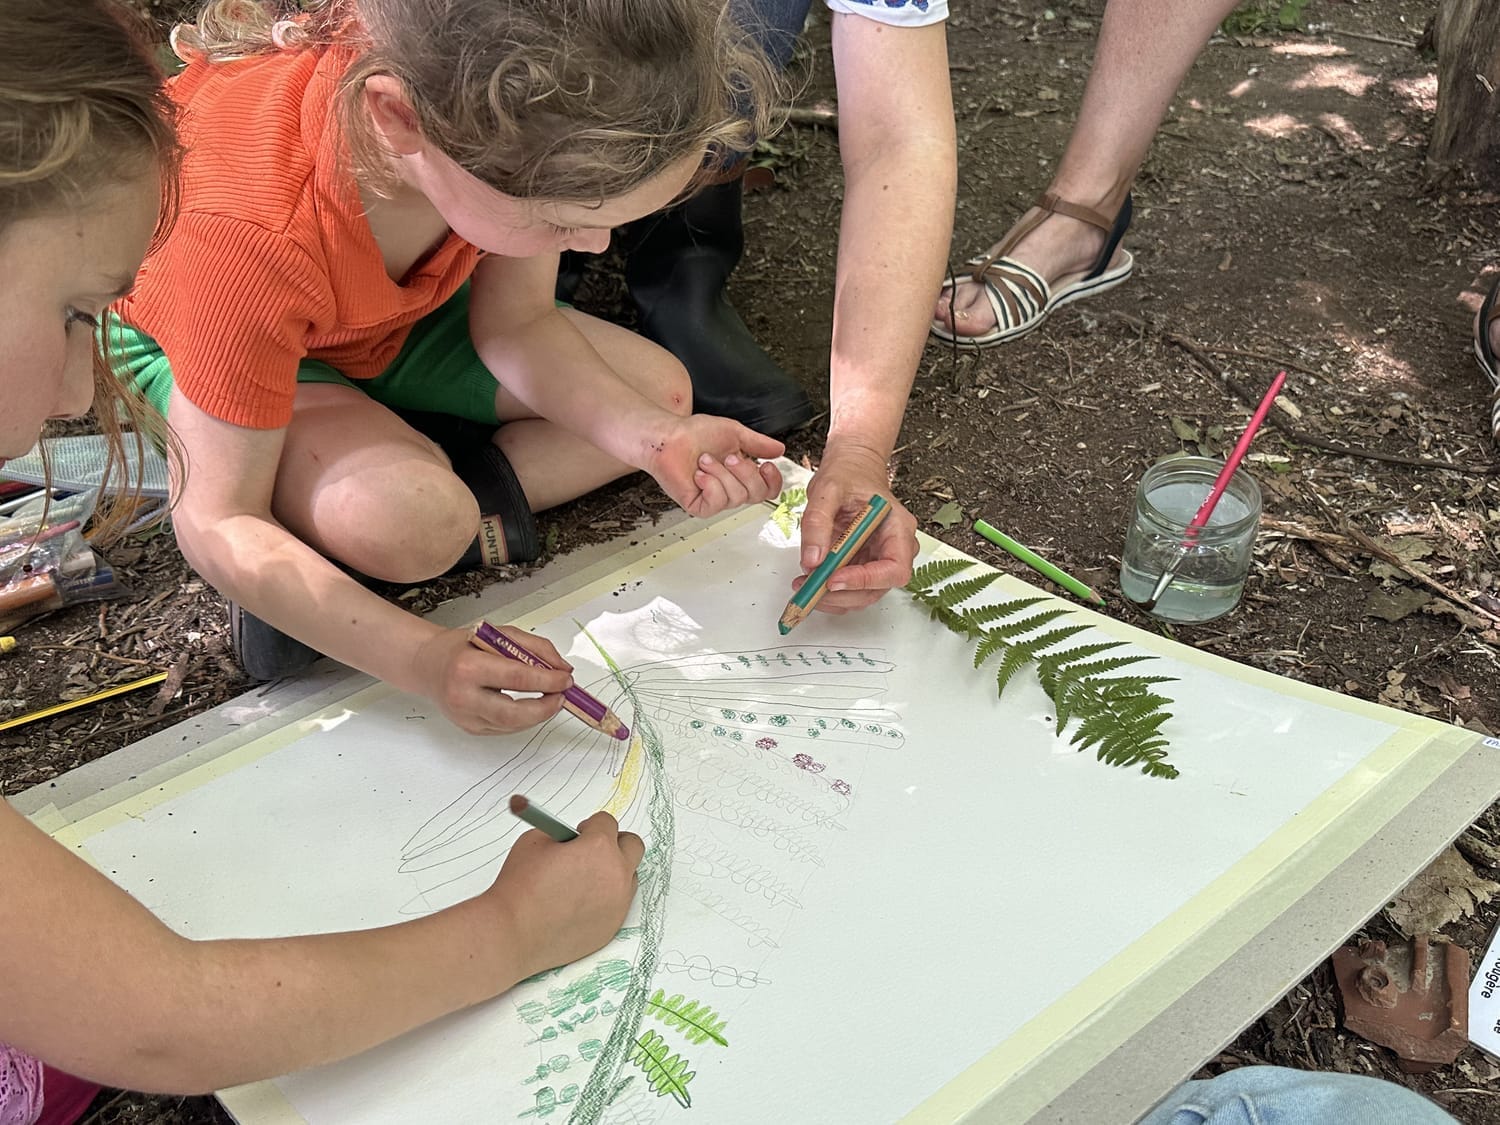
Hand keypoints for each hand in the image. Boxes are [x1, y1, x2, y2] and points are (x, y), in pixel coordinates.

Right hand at [411, 626, 573, 734]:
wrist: (427, 665)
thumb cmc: (461, 647)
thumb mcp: (498, 634)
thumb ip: (534, 648)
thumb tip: (562, 668)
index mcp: (468, 667)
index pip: (517, 678)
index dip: (548, 681)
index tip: (566, 678)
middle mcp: (463, 696)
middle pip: (515, 713)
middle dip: (546, 707)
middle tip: (562, 696)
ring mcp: (465, 717)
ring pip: (512, 725)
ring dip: (539, 715)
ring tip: (551, 699)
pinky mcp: (470, 728)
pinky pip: (505, 728)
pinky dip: (524, 719)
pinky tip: (531, 706)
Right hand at [486, 811, 644, 978]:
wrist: (514, 934)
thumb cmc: (520, 888)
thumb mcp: (534, 841)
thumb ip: (561, 835)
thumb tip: (572, 840)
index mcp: (599, 847)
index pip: (608, 822)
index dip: (590, 826)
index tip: (579, 834)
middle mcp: (616, 874)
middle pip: (632, 846)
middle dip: (614, 843)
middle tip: (592, 851)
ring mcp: (618, 903)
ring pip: (629, 877)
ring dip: (613, 873)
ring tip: (584, 880)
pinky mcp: (612, 927)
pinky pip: (618, 905)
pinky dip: (605, 900)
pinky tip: (580, 905)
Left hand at [642, 415, 783, 516]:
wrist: (668, 437)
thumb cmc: (694, 433)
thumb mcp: (734, 433)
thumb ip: (758, 443)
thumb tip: (779, 449)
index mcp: (741, 474)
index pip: (768, 489)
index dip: (773, 481)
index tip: (768, 465)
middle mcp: (730, 488)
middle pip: (756, 494)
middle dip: (745, 473)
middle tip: (729, 457)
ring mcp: (715, 499)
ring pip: (736, 497)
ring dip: (721, 473)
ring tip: (704, 460)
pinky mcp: (699, 506)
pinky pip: (716, 503)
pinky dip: (710, 485)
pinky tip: (699, 474)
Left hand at [795, 445, 917, 613]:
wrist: (851, 468)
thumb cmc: (848, 474)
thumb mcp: (827, 491)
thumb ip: (818, 524)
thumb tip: (812, 560)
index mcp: (898, 529)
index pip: (894, 569)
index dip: (866, 580)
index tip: (833, 580)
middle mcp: (895, 549)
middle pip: (878, 588)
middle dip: (843, 594)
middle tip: (810, 589)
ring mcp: (879, 559)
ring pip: (863, 594)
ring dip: (833, 597)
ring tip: (804, 584)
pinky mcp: (863, 565)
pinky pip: (851, 588)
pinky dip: (829, 592)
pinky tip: (809, 581)